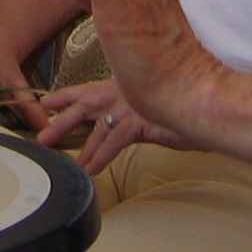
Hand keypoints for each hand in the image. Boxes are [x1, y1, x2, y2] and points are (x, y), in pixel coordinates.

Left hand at [36, 74, 180, 172]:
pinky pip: (115, 141)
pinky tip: (92, 168)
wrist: (207, 102)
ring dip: (81, 146)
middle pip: (85, 104)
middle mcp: (125, 90)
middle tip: (43, 135)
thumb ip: (137, 108)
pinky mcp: (141, 119)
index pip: (90, 88)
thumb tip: (125, 123)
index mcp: (126, 82)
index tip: (47, 101)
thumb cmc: (185, 101)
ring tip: (69, 163)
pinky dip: (102, 156)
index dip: (67, 95)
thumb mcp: (155, 102)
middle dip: (63, 120)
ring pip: (97, 125)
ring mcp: (133, 104)